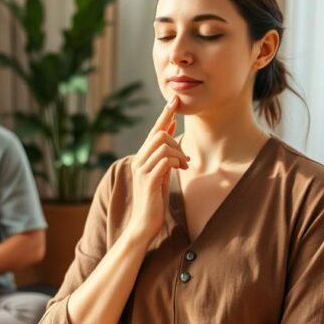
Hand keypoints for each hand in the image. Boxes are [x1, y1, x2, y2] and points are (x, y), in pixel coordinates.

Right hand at [128, 95, 187, 242]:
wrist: (144, 223)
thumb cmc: (155, 199)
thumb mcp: (162, 173)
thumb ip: (166, 154)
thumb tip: (173, 132)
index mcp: (142, 157)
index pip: (154, 130)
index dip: (165, 115)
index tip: (175, 100)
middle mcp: (138, 160)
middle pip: (159, 134)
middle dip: (177, 142)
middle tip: (185, 159)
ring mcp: (142, 170)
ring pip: (163, 145)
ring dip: (179, 154)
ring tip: (184, 166)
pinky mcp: (148, 180)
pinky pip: (165, 160)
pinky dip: (177, 162)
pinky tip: (181, 170)